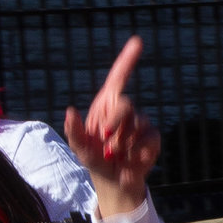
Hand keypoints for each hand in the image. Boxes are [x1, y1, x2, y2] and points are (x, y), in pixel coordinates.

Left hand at [63, 37, 156, 217]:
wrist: (115, 180)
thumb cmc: (94, 159)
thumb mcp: (78, 147)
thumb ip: (73, 130)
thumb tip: (70, 110)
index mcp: (105, 105)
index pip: (118, 77)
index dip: (128, 59)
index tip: (138, 41)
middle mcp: (124, 111)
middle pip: (126, 104)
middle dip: (115, 123)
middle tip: (105, 140)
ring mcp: (140, 124)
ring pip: (138, 123)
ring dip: (123, 142)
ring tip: (114, 154)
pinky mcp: (152, 138)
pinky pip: (150, 137)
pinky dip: (138, 150)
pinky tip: (131, 158)